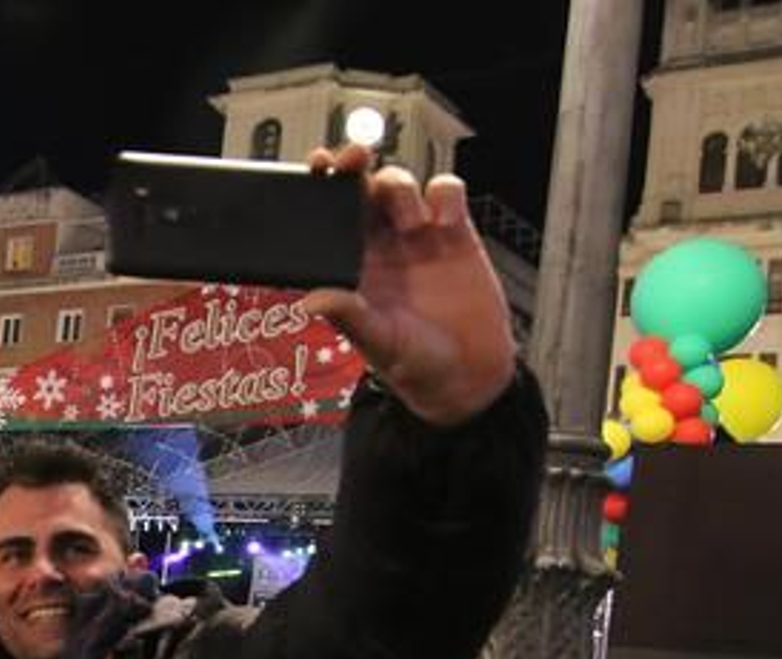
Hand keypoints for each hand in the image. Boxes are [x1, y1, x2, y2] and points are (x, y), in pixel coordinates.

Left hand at [300, 145, 517, 426]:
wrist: (469, 376)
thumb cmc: (417, 366)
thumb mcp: (379, 342)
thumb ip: (349, 317)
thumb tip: (312, 301)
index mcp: (353, 268)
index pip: (328, 218)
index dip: (321, 188)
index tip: (317, 166)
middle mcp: (381, 247)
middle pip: (361, 189)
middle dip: (355, 166)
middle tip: (355, 158)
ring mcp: (417, 238)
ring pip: (399, 185)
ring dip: (399, 188)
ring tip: (411, 221)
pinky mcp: (455, 234)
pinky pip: (446, 193)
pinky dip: (445, 194)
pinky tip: (445, 219)